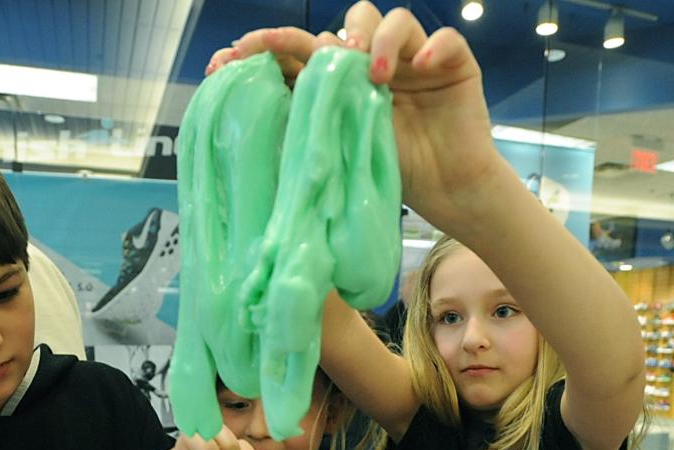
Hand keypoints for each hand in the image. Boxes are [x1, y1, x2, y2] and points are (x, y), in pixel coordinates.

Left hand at [213, 3, 505, 229]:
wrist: (447, 193)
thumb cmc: (395, 179)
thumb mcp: (342, 155)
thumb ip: (311, 130)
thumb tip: (259, 121)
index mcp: (343, 85)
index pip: (302, 54)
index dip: (268, 47)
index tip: (233, 54)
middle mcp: (375, 65)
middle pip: (347, 25)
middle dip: (328, 36)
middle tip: (326, 57)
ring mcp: (412, 60)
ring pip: (391, 20)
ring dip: (378, 39)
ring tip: (375, 76)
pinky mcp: (452, 64)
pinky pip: (444, 40)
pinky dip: (433, 49)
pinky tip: (422, 70)